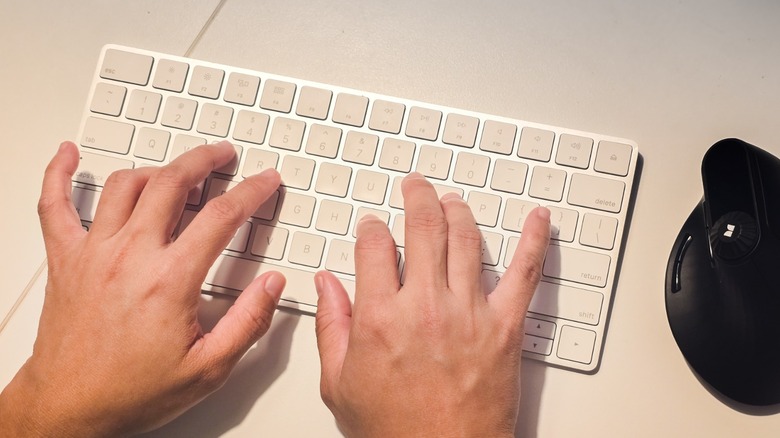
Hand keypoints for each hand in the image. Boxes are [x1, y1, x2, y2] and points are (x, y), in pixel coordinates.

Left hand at [0, 141, 285, 436]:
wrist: (69, 407)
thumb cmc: (131, 391)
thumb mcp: (208, 368)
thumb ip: (248, 322)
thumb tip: (272, 284)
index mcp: (169, 280)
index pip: (221, 216)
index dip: (251, 191)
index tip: (265, 181)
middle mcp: (130, 256)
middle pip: (172, 183)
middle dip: (204, 160)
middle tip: (223, 155)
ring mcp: (93, 252)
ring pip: (125, 185)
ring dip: (156, 167)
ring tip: (176, 167)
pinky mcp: (65, 259)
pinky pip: (54, 205)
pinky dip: (59, 174)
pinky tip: (67, 155)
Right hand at [314, 173, 550, 436]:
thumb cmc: (395, 430)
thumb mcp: (340, 383)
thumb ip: (330, 326)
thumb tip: (325, 285)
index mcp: (380, 317)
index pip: (373, 247)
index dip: (372, 228)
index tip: (373, 227)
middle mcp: (425, 306)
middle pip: (422, 227)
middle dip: (417, 197)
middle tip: (416, 187)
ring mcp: (468, 312)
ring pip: (465, 239)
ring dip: (458, 211)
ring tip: (452, 201)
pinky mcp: (504, 326)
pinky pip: (525, 273)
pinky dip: (534, 240)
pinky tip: (538, 219)